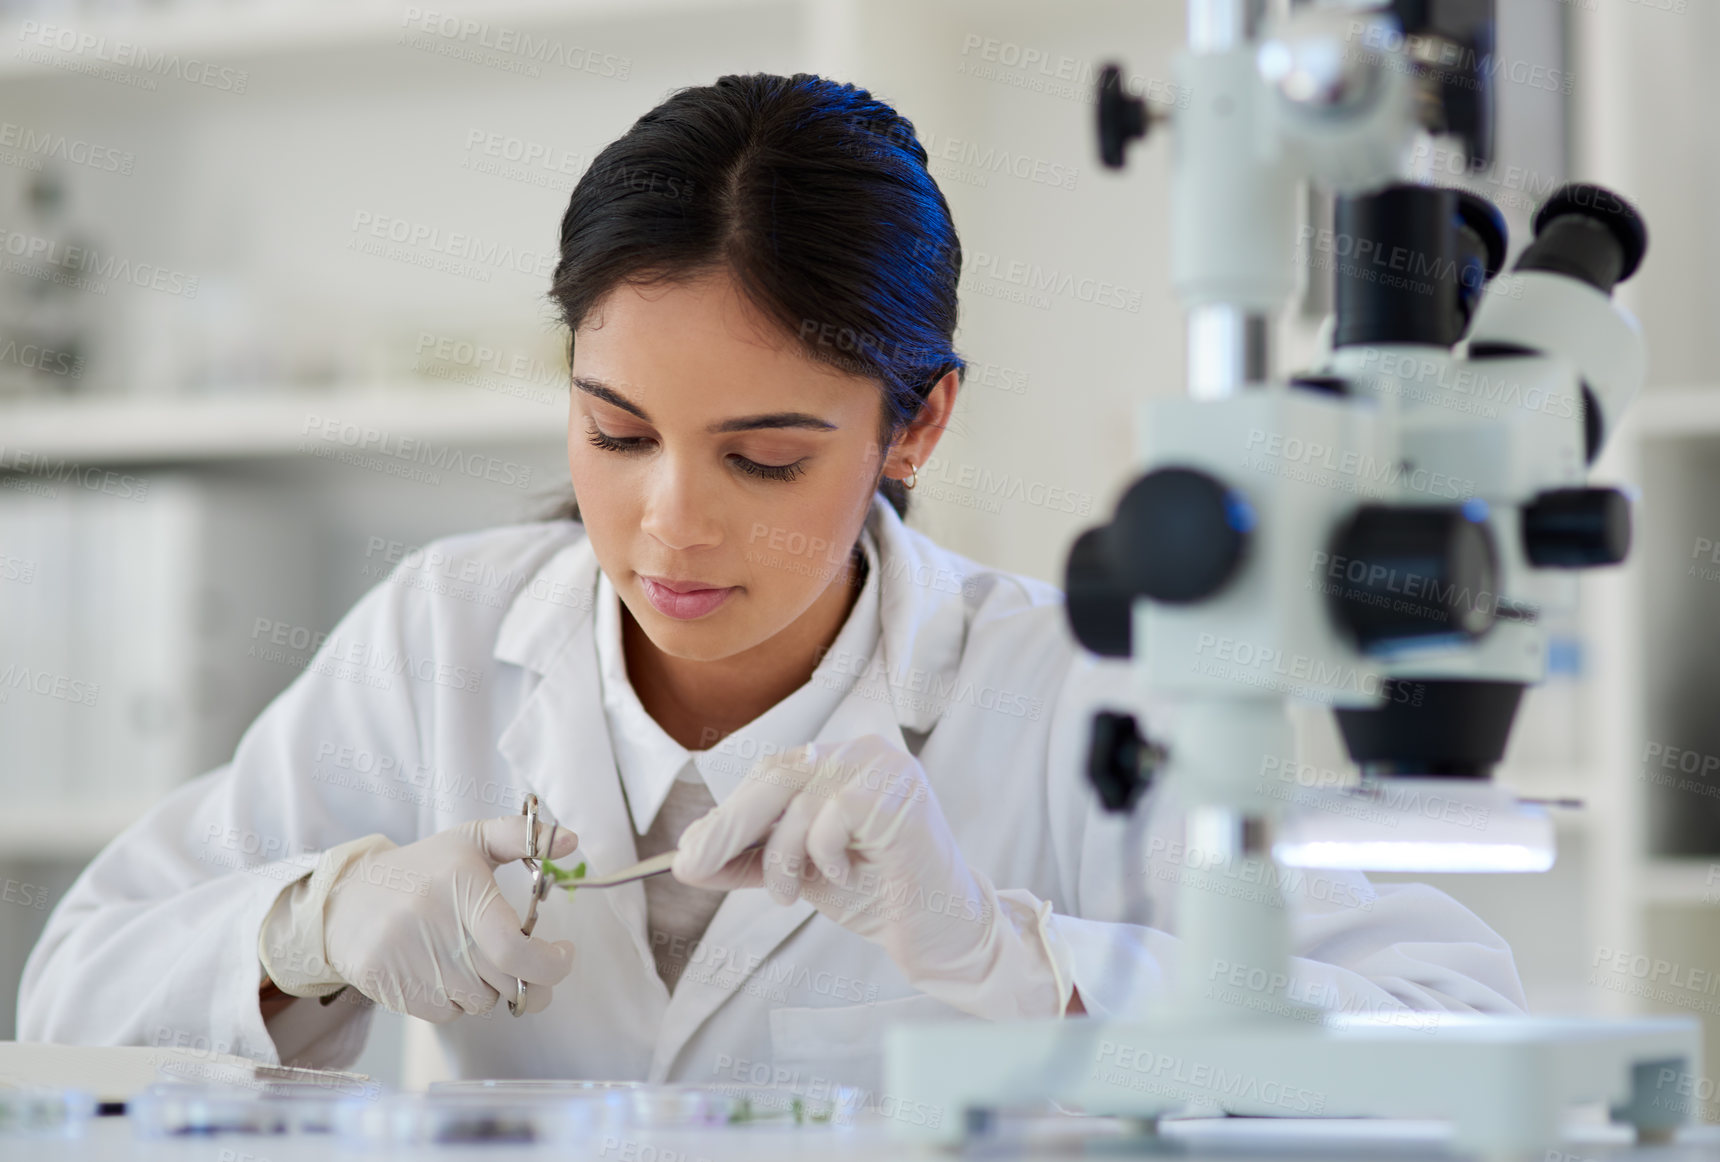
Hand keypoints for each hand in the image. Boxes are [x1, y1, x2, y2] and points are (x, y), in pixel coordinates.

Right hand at [317, 818, 578, 1021]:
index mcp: (461, 888)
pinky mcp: (394, 992)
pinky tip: (443, 969)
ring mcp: (412, 965)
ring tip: (474, 957)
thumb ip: (522, 835)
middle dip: (532, 982)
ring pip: (481, 1003)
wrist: (344, 900)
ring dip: (491, 988)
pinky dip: (457, 1000)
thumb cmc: (422, 869)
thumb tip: (572, 840)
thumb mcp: (470, 840)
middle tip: (531, 965)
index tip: (563, 953)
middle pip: (506, 984)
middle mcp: (436, 930)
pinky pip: (449, 1014)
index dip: (550, 964)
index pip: (514, 949)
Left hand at [672, 735, 1070, 1019]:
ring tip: (794, 896)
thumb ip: (749, 858)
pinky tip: (849, 875)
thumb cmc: (875, 893)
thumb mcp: (799, 873)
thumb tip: (685, 858)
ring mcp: (886, 766)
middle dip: (728, 828)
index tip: (690, 856)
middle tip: (695, 867)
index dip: (728, 814)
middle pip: (776, 777)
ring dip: (782, 861)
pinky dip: (826, 857)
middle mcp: (863, 751)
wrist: (938, 931)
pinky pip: (830, 819)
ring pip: (799, 802)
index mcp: (840, 760)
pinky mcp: (899, 792)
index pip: (770, 773)